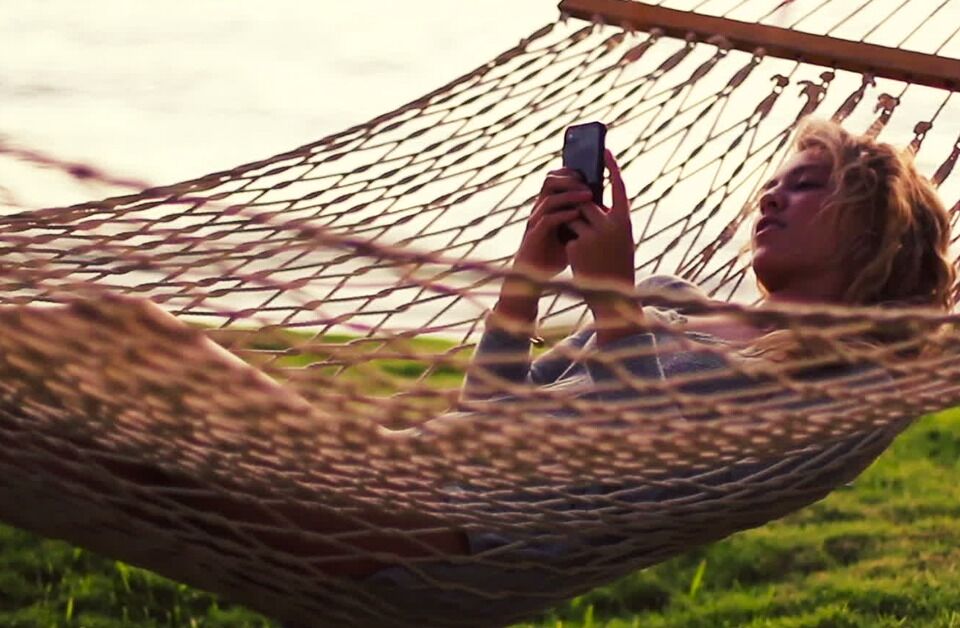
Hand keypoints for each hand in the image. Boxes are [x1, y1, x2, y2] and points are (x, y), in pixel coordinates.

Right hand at [492, 168, 590, 330]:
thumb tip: (606, 206)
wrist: (537, 276)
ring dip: (570, 195)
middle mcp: (539, 208)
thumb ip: (583, 218)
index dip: (572, 171)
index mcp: (548, 204)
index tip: (591, 170)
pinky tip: (577, 215)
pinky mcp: (535, 235)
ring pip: (549, 197)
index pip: (557, 177)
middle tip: (589, 183)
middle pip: (550, 180)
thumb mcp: (572, 231)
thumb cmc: (556, 254)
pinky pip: (547, 219)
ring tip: (588, 196)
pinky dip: (563, 215)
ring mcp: (535, 221)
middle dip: (570, 179)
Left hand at [565, 151, 641, 342]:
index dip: (611, 167)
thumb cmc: (616, 263)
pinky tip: (581, 259)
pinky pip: (568, 234)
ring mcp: (592, 236)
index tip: (604, 151)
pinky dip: (571, 242)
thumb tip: (587, 197)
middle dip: (579, 205)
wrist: (613, 297)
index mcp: (625, 221)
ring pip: (574, 217)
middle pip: (585, 200)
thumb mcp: (618, 238)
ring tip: (586, 243)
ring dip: (574, 225)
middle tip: (577, 208)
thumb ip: (607, 218)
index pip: (618, 186)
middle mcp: (610, 225)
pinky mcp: (577, 248)